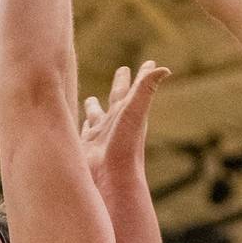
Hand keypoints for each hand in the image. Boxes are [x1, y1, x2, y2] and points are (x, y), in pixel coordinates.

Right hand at [80, 61, 169, 188]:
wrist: (111, 179)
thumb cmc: (124, 145)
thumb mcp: (134, 112)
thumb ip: (145, 89)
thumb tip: (164, 68)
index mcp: (127, 112)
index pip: (135, 88)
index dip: (142, 76)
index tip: (150, 63)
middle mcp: (114, 122)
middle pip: (117, 98)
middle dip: (119, 85)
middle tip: (122, 70)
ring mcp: (99, 134)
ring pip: (96, 115)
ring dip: (93, 107)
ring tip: (90, 98)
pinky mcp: (84, 146)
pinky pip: (82, 131)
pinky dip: (79, 125)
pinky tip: (77, 124)